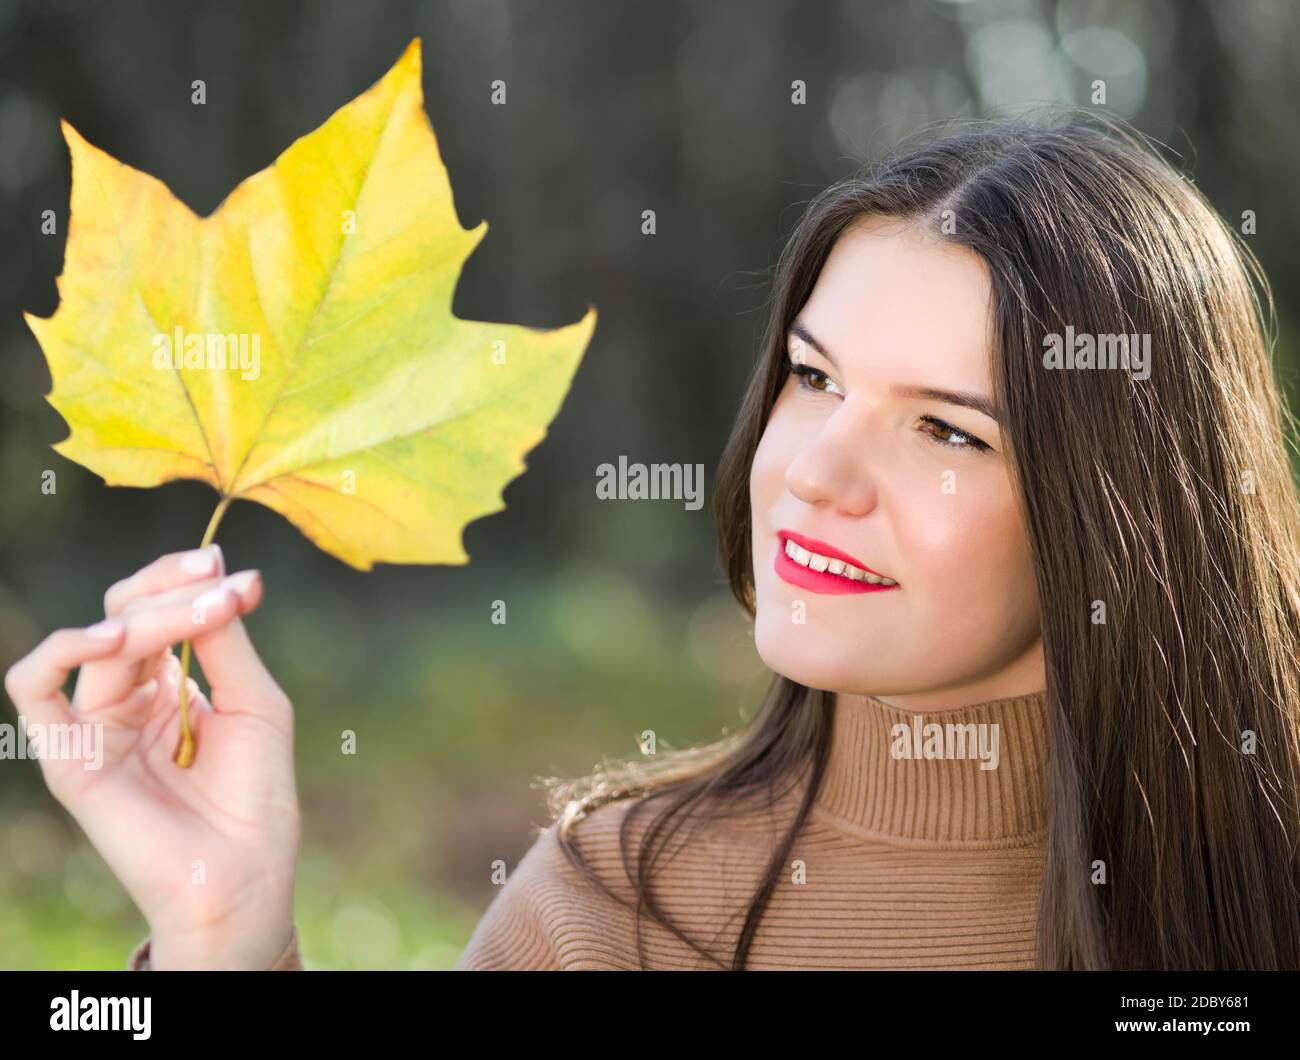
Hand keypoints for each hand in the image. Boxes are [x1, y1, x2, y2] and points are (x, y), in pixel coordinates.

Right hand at [4, 546, 299, 968]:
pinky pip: (33, 689)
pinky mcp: (69, 756)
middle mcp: (126, 695)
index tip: (233, 571)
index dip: (187, 577)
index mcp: (169, 680)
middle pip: (125, 610)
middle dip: (173, 587)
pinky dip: (64, 650)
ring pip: (99, 640)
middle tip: (221, 585)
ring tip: (193, 614)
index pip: (158, 604)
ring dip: (148, 615)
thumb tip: (221, 568)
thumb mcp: (255, 702)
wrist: (243, 872)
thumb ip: (226, 639)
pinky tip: (114, 640)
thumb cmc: (256, 793)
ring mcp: (95, 723)